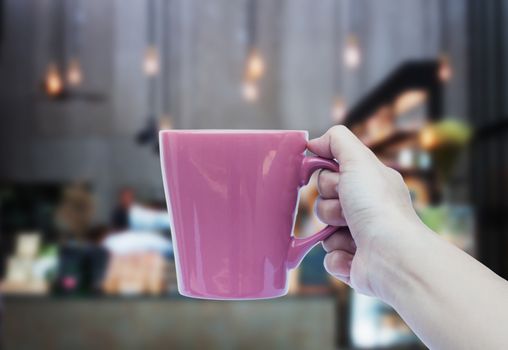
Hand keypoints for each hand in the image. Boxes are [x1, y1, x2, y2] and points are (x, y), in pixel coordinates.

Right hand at [308, 126, 421, 297]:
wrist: (392, 255)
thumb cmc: (378, 206)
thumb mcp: (359, 160)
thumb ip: (337, 140)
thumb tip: (314, 142)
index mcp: (370, 184)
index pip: (331, 175)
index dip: (327, 178)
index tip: (338, 182)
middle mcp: (367, 209)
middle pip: (323, 202)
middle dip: (330, 207)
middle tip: (348, 211)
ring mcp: (360, 237)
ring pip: (323, 231)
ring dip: (333, 233)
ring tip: (353, 236)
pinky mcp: (354, 263)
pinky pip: (328, 256)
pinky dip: (338, 257)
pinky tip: (354, 255)